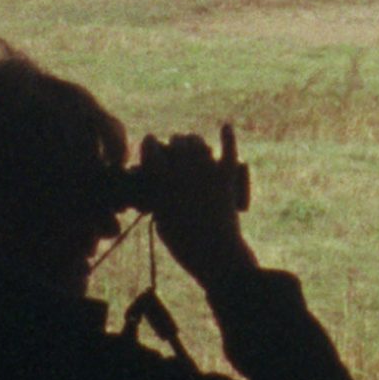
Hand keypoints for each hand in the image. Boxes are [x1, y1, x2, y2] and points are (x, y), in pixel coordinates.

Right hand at [140, 124, 255, 288]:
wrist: (214, 252)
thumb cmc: (182, 242)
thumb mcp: (161, 218)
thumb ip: (158, 196)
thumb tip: (159, 185)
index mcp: (160, 178)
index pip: (151, 146)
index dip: (149, 144)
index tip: (150, 144)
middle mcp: (182, 169)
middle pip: (177, 140)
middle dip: (174, 143)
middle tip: (174, 147)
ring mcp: (206, 170)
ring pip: (198, 142)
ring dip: (193, 142)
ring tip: (192, 145)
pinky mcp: (227, 176)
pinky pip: (228, 150)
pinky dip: (227, 137)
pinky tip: (226, 127)